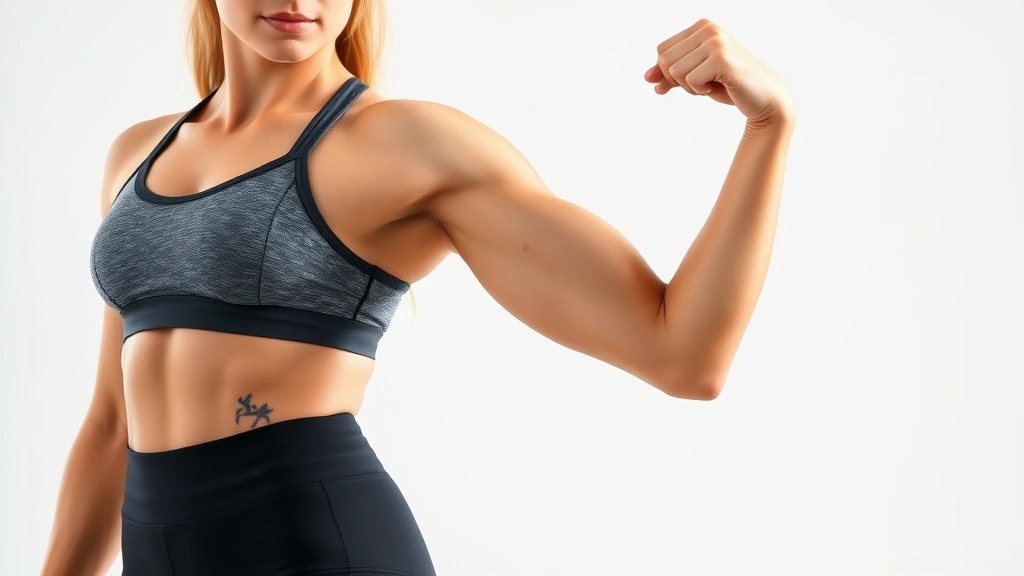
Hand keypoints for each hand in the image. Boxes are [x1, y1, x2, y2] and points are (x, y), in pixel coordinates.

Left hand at [644, 18, 793, 125]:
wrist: (763, 98)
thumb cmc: (729, 85)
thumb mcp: (695, 77)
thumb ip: (671, 74)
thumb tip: (647, 78)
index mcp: (701, 27)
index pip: (662, 50)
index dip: (668, 72)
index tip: (688, 82)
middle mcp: (708, 29)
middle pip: (665, 60)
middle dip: (677, 81)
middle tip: (701, 85)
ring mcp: (715, 42)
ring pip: (674, 71)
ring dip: (688, 87)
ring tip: (710, 85)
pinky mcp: (721, 58)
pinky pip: (689, 81)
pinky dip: (698, 91)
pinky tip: (716, 88)